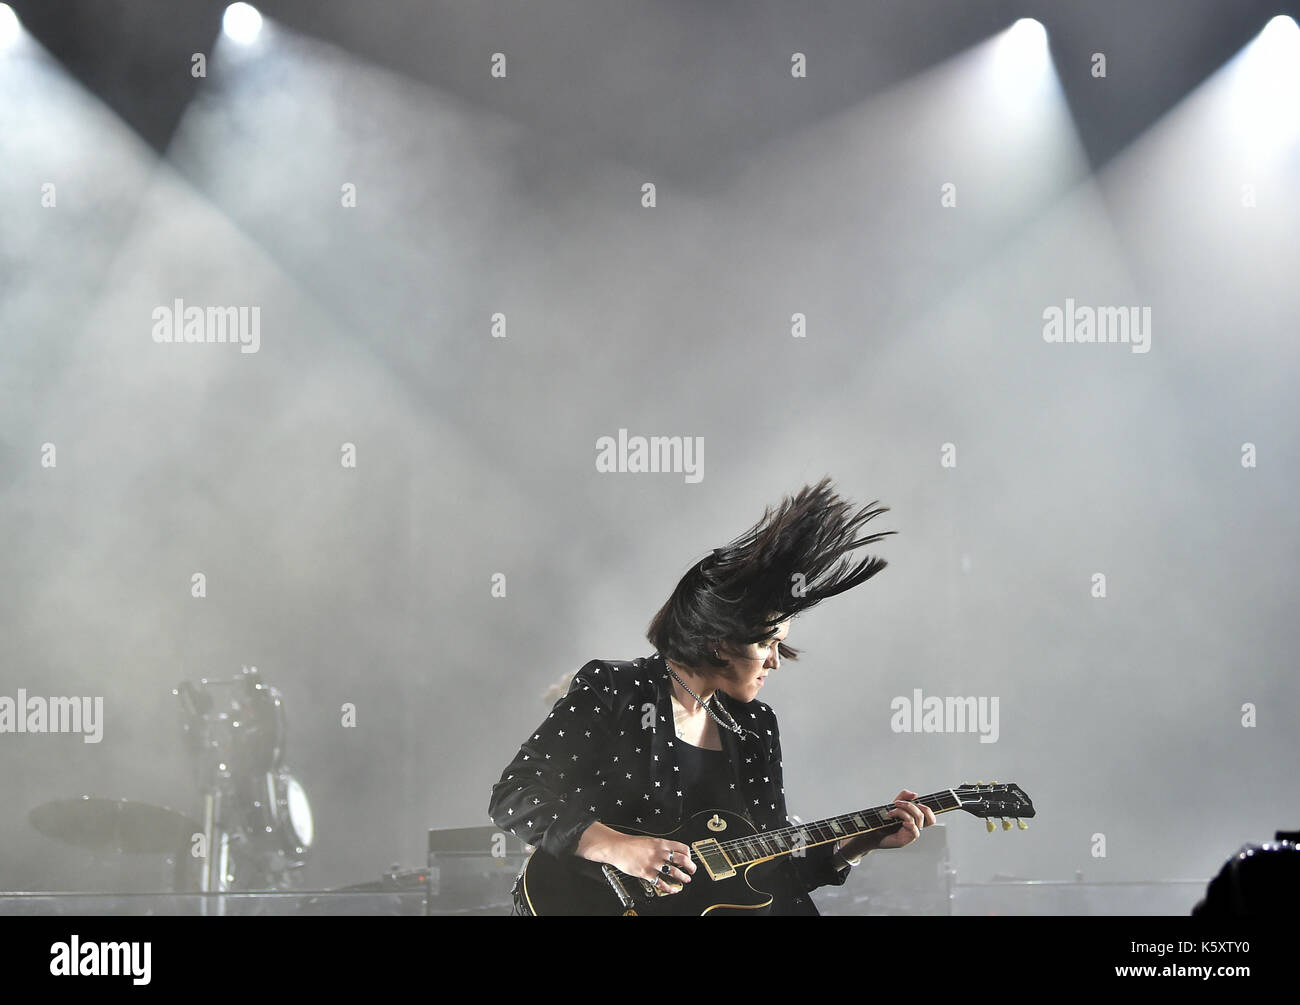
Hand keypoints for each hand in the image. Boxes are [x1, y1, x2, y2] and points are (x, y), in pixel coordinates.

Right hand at [578, 823, 694, 892]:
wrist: (617, 847)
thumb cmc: (630, 844)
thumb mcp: (649, 840)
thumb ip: (660, 846)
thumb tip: (670, 852)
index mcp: (661, 843)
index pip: (682, 847)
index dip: (688, 854)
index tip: (689, 858)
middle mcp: (659, 853)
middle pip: (682, 860)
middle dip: (690, 866)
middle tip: (692, 870)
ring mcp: (653, 864)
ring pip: (674, 872)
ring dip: (682, 877)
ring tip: (685, 879)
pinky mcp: (646, 873)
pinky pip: (661, 882)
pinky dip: (668, 887)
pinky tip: (672, 889)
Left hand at [872, 789, 935, 849]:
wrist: (871, 832)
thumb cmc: (884, 820)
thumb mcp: (894, 805)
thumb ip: (904, 797)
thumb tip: (915, 794)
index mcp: (915, 821)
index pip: (930, 818)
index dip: (927, 809)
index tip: (916, 802)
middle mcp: (914, 828)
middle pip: (924, 816)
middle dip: (910, 806)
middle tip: (897, 803)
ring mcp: (910, 835)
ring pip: (916, 820)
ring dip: (902, 812)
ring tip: (890, 812)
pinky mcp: (905, 841)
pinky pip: (915, 832)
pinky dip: (909, 824)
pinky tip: (901, 822)